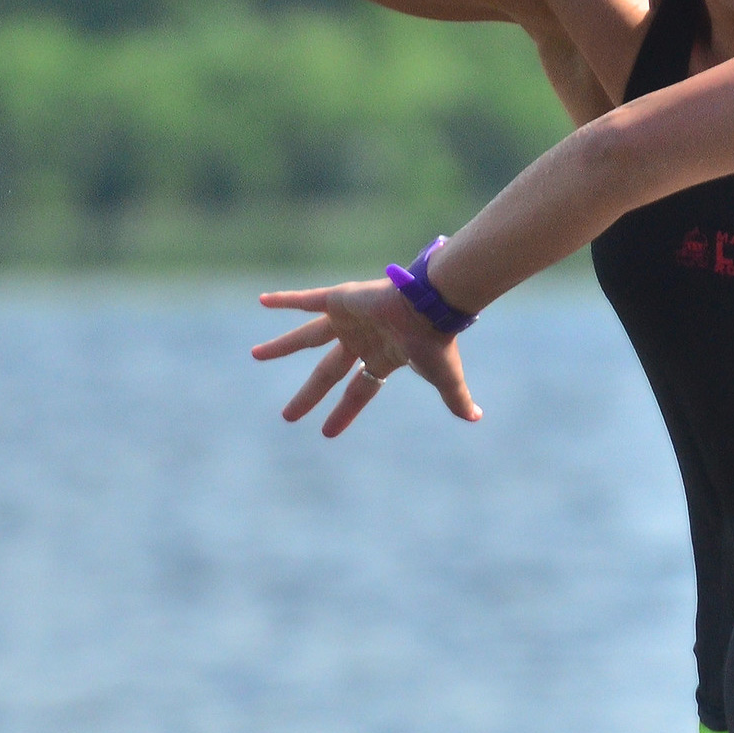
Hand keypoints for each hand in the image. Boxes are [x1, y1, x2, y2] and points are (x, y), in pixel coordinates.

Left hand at [253, 279, 482, 435]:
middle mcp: (362, 340)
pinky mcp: (339, 300)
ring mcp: (348, 320)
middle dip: (309, 394)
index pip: (360, 390)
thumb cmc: (435, 342)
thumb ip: (457, 398)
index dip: (343, 411)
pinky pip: (306, 300)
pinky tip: (262, 301)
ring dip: (281, 347)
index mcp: (383, 358)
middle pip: (328, 372)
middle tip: (288, 416)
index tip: (326, 432)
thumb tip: (477, 418)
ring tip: (255, 356)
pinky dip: (284, 300)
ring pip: (308, 336)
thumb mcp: (445, 378)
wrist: (429, 305)